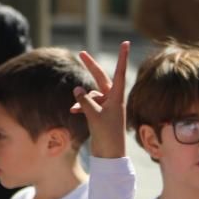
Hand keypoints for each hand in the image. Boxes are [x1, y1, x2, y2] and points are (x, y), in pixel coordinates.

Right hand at [72, 42, 129, 158]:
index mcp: (117, 98)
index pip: (119, 72)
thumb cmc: (106, 136)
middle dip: (90, 67)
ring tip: (75, 110)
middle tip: (81, 53)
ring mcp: (107, 107)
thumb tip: (77, 89)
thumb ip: (85, 101)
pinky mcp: (101, 115)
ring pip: (91, 95)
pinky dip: (80, 107)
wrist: (110, 155)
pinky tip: (72, 112)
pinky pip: (88, 105)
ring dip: (82, 100)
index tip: (125, 43)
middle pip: (101, 78)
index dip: (122, 57)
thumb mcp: (94, 116)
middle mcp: (114, 100)